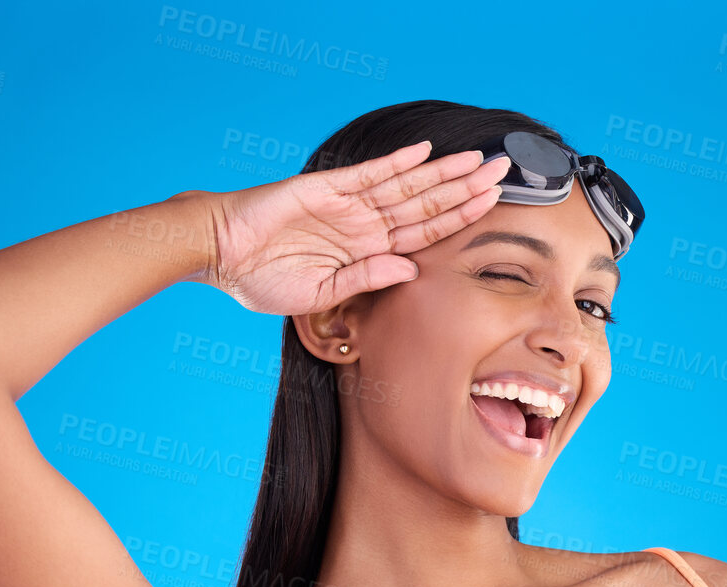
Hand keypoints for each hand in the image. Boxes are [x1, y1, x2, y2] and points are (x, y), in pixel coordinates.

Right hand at [201, 141, 512, 316]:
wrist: (220, 256)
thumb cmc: (262, 280)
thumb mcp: (321, 293)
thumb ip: (367, 279)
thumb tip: (411, 269)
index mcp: (367, 252)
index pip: (424, 235)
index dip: (459, 220)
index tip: (492, 207)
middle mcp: (364, 224)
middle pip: (426, 205)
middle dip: (466, 189)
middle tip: (505, 172)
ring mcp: (347, 204)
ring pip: (406, 187)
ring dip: (443, 174)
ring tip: (479, 160)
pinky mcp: (325, 188)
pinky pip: (367, 173)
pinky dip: (395, 162)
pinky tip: (425, 153)